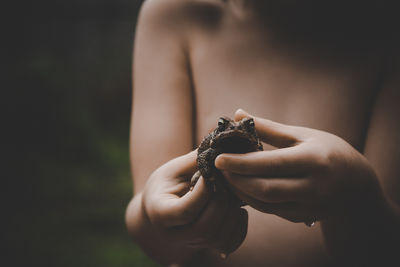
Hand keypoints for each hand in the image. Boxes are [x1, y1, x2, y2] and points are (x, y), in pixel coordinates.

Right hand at [142, 150, 247, 255]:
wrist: (159, 208)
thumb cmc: (167, 184)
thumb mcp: (174, 169)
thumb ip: (195, 160)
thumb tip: (221, 144)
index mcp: (160, 213)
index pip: (186, 211)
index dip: (204, 192)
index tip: (212, 172)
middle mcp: (174, 235)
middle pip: (205, 228)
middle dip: (221, 202)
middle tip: (226, 182)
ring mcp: (192, 244)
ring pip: (219, 238)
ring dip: (232, 213)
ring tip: (232, 192)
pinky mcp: (207, 247)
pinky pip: (230, 243)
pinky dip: (239, 226)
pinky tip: (236, 208)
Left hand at [215, 109, 380, 223]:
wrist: (355, 185)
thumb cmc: (327, 151)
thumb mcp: (302, 135)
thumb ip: (269, 128)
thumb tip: (237, 114)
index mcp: (314, 160)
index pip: (271, 164)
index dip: (242, 163)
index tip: (218, 158)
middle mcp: (312, 187)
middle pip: (264, 188)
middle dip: (236, 179)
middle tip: (217, 167)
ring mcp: (307, 205)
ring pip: (264, 203)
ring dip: (240, 191)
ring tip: (224, 176)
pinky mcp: (300, 216)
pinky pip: (269, 210)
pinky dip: (250, 199)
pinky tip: (239, 187)